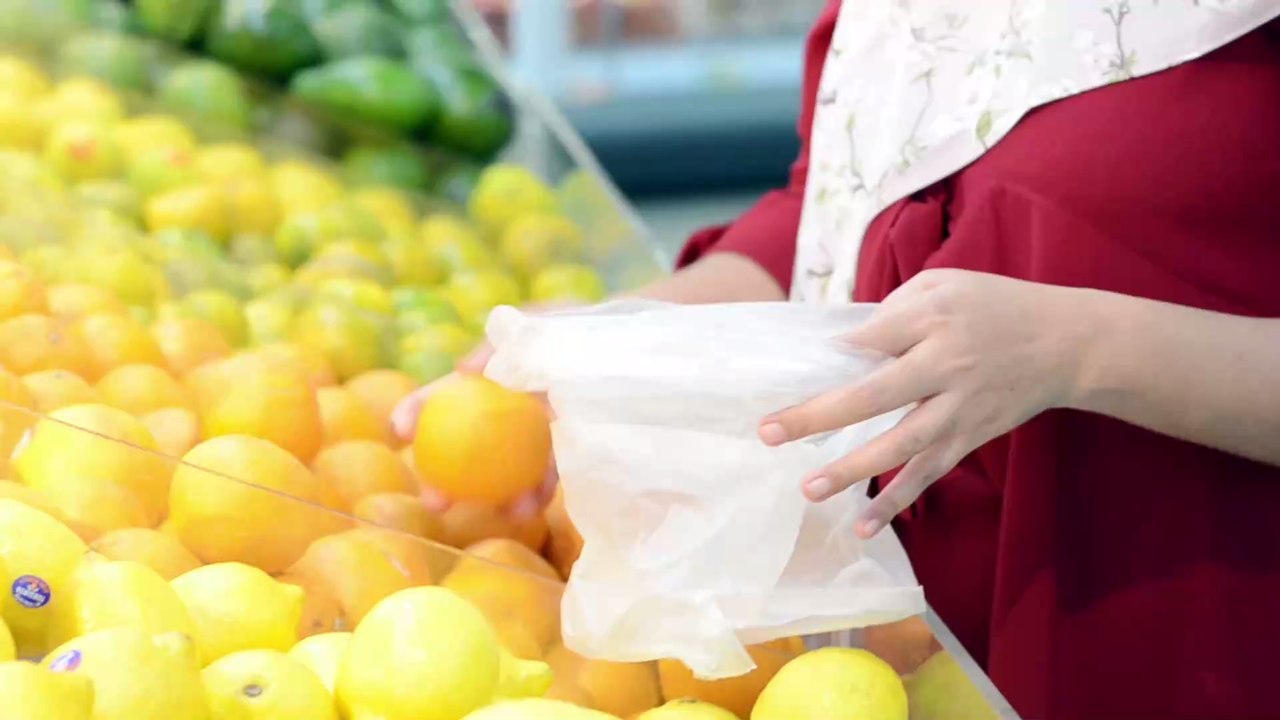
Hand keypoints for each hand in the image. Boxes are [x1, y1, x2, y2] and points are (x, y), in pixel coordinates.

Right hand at [391, 302, 579, 519]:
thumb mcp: (546, 326)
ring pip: (504, 464)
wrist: (636, 351)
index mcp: (496, 371)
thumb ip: (506, 346)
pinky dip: (537, 488)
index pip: (447, 392)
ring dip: (494, 491)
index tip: (399, 432)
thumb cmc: (587, 330)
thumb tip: (462, 370)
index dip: (419, 408)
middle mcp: (510, 401)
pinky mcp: (568, 444)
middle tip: (435, 502)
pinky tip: (532, 504)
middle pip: (466, 439)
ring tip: (500, 513)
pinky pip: (544, 470)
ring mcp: (537, 426)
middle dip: (444, 473)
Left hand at [758, 270, 1093, 537]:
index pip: (873, 338)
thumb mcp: (945, 286)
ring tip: (809, 489)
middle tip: (768, 433)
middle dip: (818, 416)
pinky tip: (861, 526)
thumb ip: (893, 309)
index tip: (792, 365)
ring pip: (900, 446)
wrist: (1066, 344)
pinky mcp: (968, 439)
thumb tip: (841, 343)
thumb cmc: (992, 307)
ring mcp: (958, 410)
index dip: (833, 352)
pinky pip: (928, 475)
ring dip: (852, 470)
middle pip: (874, 396)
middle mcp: (946, 368)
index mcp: (936, 322)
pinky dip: (896, 502)